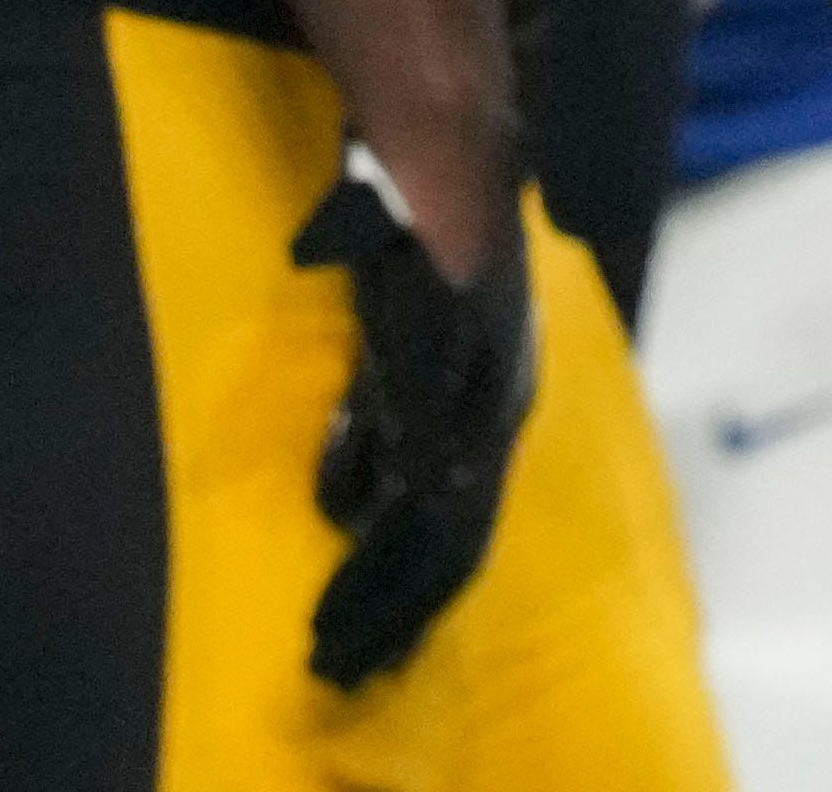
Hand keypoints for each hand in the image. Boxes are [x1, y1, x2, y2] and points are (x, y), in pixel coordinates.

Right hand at [292, 145, 539, 688]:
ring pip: (439, 514)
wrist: (452, 163)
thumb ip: (379, 431)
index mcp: (499, 412)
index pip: (465, 535)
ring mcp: (483, 384)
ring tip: (328, 633)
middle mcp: (504, 409)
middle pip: (459, 543)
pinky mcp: (452, 356)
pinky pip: (416, 440)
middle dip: (397, 614)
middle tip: (342, 669)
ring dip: (378, 580)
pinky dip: (376, 498)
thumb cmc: (422, 257)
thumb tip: (350, 510)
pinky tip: (340, 534)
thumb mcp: (400, 362)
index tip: (373, 655)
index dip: (417, 601)